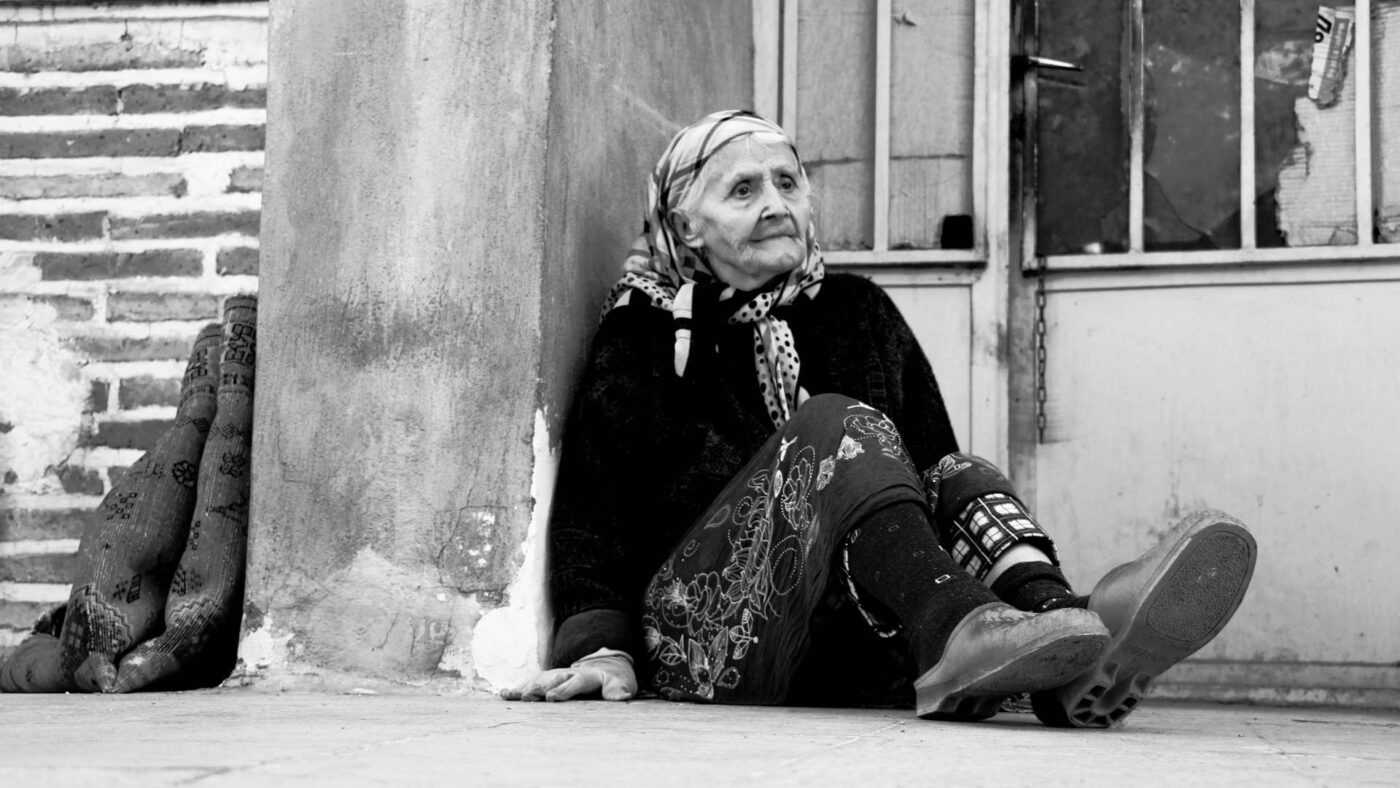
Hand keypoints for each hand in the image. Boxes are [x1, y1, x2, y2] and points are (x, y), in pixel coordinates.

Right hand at [499, 651, 635, 701]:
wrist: (604, 665)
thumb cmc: (612, 679)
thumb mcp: (621, 683)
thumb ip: (618, 689)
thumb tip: (622, 697)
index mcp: (586, 676)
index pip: (573, 683)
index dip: (563, 690)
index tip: (551, 698)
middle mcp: (567, 673)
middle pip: (551, 680)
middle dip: (538, 688)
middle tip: (525, 697)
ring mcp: (556, 676)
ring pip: (538, 681)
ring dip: (524, 688)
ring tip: (509, 696)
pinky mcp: (547, 681)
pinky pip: (531, 684)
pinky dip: (518, 689)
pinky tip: (504, 695)